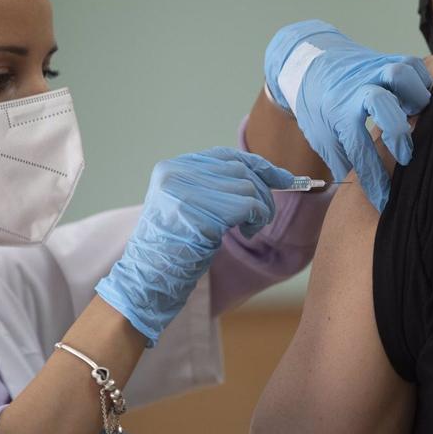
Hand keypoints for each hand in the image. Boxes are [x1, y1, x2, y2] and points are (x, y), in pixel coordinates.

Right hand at [95, 147, 293, 345]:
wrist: (149, 278)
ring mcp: (186, 192)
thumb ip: (214, 185)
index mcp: (171, 168)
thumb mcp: (188, 206)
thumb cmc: (174, 248)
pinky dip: (258, 219)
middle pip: (239, 168)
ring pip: (248, 186)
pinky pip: (249, 205)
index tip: (283, 177)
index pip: (224, 155)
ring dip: (261, 209)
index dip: (257, 165)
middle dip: (264, 190)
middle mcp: (176, 173)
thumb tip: (265, 174)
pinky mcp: (201, 213)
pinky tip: (247, 232)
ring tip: (251, 227)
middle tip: (264, 214)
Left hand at [264, 19, 431, 211]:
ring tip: (423, 117)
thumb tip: (367, 194)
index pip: (358, 147)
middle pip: (381, 101)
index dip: (374, 178)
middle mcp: (358, 88)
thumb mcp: (321, 136)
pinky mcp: (391, 59)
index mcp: (337, 111)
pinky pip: (417, 64)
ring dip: (419, 96)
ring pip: (403, 73)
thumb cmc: (319, 107)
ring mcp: (375, 70)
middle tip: (405, 155)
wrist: (312, 64)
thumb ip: (344, 161)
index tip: (384, 199)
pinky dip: (428, 80)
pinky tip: (429, 98)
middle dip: (397, 131)